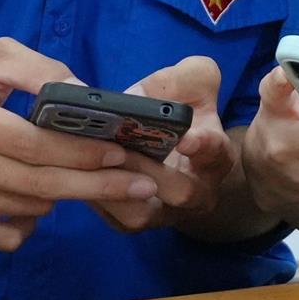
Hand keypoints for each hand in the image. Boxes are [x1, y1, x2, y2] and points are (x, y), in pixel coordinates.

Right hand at [0, 37, 156, 251]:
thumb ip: (41, 69)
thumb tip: (90, 95)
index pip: (32, 141)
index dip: (81, 151)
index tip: (120, 152)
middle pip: (36, 183)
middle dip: (95, 185)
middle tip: (138, 185)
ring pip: (28, 210)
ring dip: (63, 196)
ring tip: (78, 178)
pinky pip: (7, 239)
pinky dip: (31, 223)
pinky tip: (33, 199)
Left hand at [88, 57, 235, 234]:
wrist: (169, 143)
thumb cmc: (184, 107)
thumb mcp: (192, 82)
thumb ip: (178, 79)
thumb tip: (136, 98)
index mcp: (216, 156)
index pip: (217, 154)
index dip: (203, 147)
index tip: (185, 139)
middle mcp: (197, 192)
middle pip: (181, 193)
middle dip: (149, 169)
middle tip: (122, 147)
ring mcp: (165, 212)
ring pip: (143, 213)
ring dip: (118, 187)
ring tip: (96, 161)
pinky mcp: (134, 220)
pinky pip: (116, 218)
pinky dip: (98, 197)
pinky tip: (81, 171)